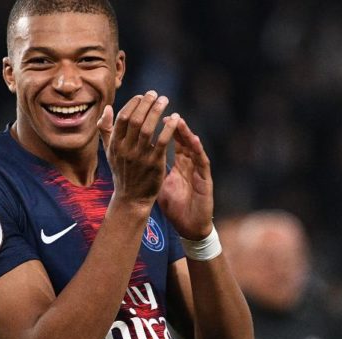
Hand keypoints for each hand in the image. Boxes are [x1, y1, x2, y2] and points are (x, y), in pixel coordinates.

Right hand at [97, 91, 179, 205]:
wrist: (131, 199)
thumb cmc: (122, 172)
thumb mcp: (109, 152)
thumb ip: (105, 130)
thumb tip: (106, 108)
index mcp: (115, 144)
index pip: (123, 117)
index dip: (133, 104)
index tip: (143, 96)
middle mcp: (126, 149)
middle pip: (136, 120)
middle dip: (146, 104)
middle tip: (156, 94)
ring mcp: (140, 156)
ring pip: (149, 128)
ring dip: (157, 111)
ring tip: (165, 101)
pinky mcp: (154, 164)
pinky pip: (162, 141)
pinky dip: (168, 128)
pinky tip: (175, 118)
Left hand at [157, 117, 213, 239]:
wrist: (190, 226)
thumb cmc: (176, 207)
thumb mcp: (160, 185)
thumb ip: (152, 170)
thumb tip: (136, 159)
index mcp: (179, 165)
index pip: (171, 141)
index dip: (163, 128)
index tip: (151, 116)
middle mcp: (190, 164)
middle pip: (182, 140)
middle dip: (173, 124)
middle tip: (164, 109)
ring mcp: (198, 171)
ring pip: (193, 147)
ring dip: (186, 133)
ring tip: (179, 120)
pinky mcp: (205, 180)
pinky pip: (202, 162)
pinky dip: (199, 151)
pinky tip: (194, 140)